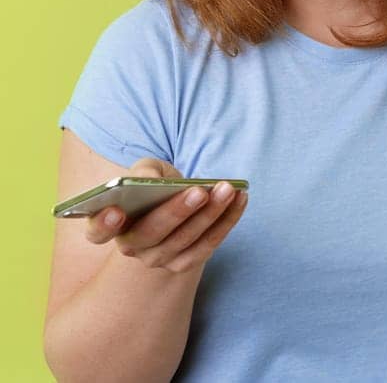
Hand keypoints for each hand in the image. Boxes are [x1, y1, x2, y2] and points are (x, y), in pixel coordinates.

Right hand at [83, 157, 248, 273]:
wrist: (173, 205)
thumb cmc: (153, 185)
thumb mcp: (145, 171)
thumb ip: (144, 171)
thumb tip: (149, 178)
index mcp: (110, 226)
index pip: (97, 232)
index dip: (103, 224)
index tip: (115, 211)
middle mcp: (131, 247)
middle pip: (151, 234)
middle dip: (177, 212)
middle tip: (200, 191)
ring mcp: (158, 259)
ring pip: (186, 240)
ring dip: (211, 214)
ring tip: (228, 189)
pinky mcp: (186, 263)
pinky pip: (209, 244)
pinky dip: (227, 221)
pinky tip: (241, 198)